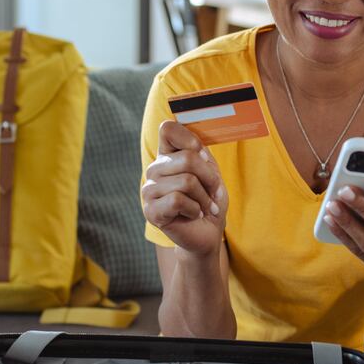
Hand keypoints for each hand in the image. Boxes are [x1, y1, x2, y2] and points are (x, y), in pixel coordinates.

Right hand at [141, 120, 228, 258]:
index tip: (203, 156)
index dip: (189, 139)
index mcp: (167, 155)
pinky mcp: (150, 210)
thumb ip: (202, 156)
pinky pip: (178, 200)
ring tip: (205, 207)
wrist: (207, 234)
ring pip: (186, 181)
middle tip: (214, 193)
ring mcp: (149, 190)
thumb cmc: (209, 202)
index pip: (168, 129)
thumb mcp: (211, 174)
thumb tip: (196, 150)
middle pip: (187, 158)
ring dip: (204, 198)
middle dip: (209, 178)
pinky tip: (194, 215)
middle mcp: (155, 169)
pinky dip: (194, 209)